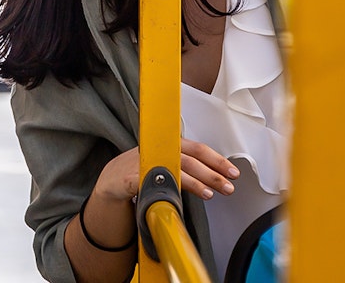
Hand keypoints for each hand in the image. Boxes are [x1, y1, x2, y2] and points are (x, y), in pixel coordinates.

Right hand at [93, 138, 238, 202]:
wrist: (112, 179)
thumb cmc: (143, 170)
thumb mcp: (166, 162)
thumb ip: (186, 165)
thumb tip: (215, 174)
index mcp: (169, 145)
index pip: (197, 149)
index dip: (216, 160)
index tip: (232, 172)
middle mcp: (158, 150)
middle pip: (189, 160)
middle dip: (212, 174)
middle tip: (228, 186)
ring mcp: (144, 163)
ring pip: (174, 171)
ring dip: (195, 183)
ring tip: (210, 193)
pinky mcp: (131, 178)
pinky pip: (152, 185)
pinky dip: (167, 190)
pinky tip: (178, 199)